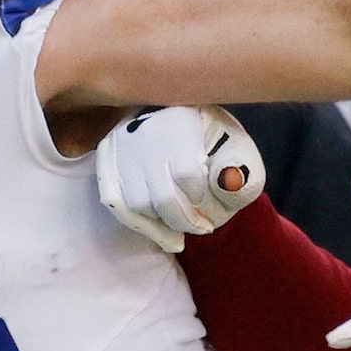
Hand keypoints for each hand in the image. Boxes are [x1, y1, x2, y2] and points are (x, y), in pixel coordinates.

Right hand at [97, 105, 266, 251]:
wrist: (181, 127)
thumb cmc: (214, 144)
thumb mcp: (239, 152)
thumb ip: (244, 170)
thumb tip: (230, 181)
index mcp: (179, 118)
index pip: (187, 174)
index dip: (202, 196)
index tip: (208, 196)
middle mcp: (141, 128)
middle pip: (162, 196)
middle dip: (186, 220)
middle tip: (203, 226)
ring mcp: (118, 147)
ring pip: (138, 207)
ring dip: (164, 225)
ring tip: (183, 226)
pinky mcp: (105, 163)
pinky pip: (118, 207)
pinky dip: (142, 226)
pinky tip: (163, 232)